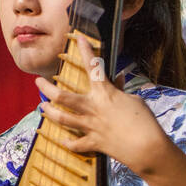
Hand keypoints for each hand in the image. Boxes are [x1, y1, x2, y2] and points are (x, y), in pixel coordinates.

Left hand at [33, 34, 170, 175]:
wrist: (147, 148)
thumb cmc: (145, 122)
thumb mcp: (134, 100)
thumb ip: (121, 90)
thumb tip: (117, 78)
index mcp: (105, 93)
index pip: (94, 66)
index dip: (86, 50)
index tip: (78, 38)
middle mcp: (93, 108)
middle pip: (63, 96)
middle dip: (47, 88)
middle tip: (38, 82)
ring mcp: (90, 126)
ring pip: (62, 118)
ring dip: (49, 112)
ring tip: (42, 107)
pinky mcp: (93, 142)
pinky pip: (76, 143)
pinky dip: (69, 142)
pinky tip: (62, 139)